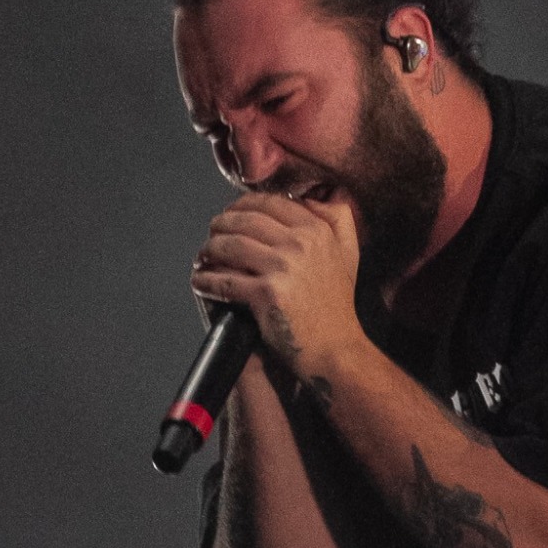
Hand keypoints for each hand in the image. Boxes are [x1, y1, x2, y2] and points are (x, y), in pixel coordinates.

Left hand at [192, 192, 361, 380]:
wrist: (335, 351)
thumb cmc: (337, 308)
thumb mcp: (348, 255)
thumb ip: (337, 221)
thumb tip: (312, 196)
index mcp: (317, 230)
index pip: (268, 203)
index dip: (242, 206)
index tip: (230, 215)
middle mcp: (301, 244)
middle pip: (244, 220)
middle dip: (220, 225)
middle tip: (211, 235)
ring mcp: (283, 268)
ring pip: (230, 246)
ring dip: (208, 250)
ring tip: (202, 258)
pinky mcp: (267, 295)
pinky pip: (224, 280)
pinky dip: (206, 280)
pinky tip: (199, 281)